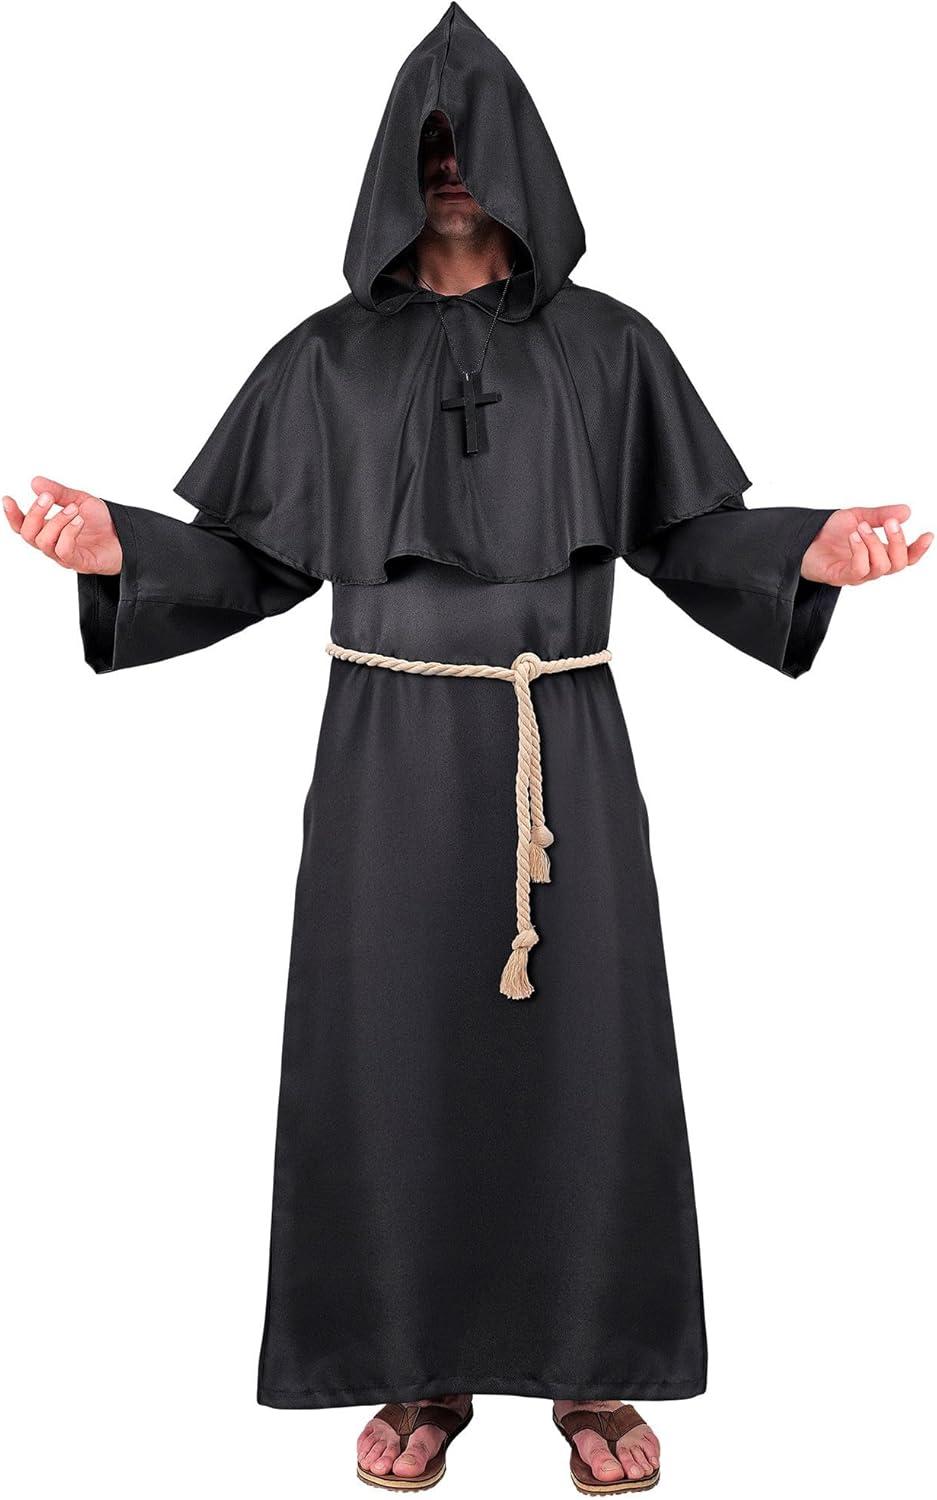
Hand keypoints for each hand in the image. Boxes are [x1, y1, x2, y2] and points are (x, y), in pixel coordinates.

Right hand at [2, 475, 121, 574]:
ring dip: (57, 521)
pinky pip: (64, 550)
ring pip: (45, 542)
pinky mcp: (79, 563)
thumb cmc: (103, 522)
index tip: (8, 498)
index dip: (13, 515)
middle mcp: (53, 544)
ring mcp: (65, 556)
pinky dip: (69, 532)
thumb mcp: (79, 499)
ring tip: (74, 509)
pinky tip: (79, 521)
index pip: (23, 526)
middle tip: (48, 498)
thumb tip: (35, 482)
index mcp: (49, 530)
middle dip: (35, 513)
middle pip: (29, 535)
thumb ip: (59, 492)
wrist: (127, 536)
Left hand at [801, 505, 931, 585]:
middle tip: (891, 522)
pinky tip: (853, 536)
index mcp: (878, 553)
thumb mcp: (858, 516)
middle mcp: (870, 567)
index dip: (918, 549)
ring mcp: (856, 574)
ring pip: (880, 567)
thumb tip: (906, 512)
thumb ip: (880, 515)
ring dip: (875, 543)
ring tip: (862, 527)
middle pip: (897, 564)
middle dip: (897, 541)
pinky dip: (860, 551)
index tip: (927, 534)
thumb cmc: (828, 532)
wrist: (801, 538)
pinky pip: (859, 570)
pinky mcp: (840, 577)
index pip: (905, 557)